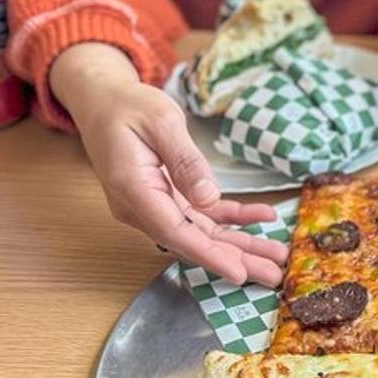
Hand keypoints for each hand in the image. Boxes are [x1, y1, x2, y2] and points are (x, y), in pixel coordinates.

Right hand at [50, 43, 287, 285]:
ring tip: (275, 255)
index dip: (208, 255)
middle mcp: (141, 206)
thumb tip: (208, 197)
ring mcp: (153, 205)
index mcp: (133, 189)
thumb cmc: (128, 106)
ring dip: (238, 245)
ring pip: (200, 232)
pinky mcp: (165, 198)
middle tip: (273, 275)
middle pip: (192, 240)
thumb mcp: (161, 122)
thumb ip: (184, 161)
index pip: (174, 232)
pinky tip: (261, 217)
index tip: (238, 273)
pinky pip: (201, 214)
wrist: (102, 102)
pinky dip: (231, 217)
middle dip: (234, 259)